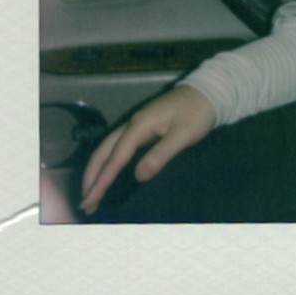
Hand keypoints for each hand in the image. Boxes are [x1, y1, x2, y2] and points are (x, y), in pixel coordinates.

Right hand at [79, 84, 215, 214]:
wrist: (209, 91)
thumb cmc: (198, 113)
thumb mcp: (183, 135)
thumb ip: (161, 155)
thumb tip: (138, 177)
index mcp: (139, 126)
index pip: (115, 158)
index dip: (101, 181)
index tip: (89, 201)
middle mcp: (132, 125)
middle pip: (103, 152)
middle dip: (91, 177)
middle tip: (85, 203)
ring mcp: (137, 124)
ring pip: (108, 148)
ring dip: (97, 170)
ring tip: (91, 193)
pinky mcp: (143, 127)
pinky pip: (118, 147)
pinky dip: (108, 162)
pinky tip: (109, 173)